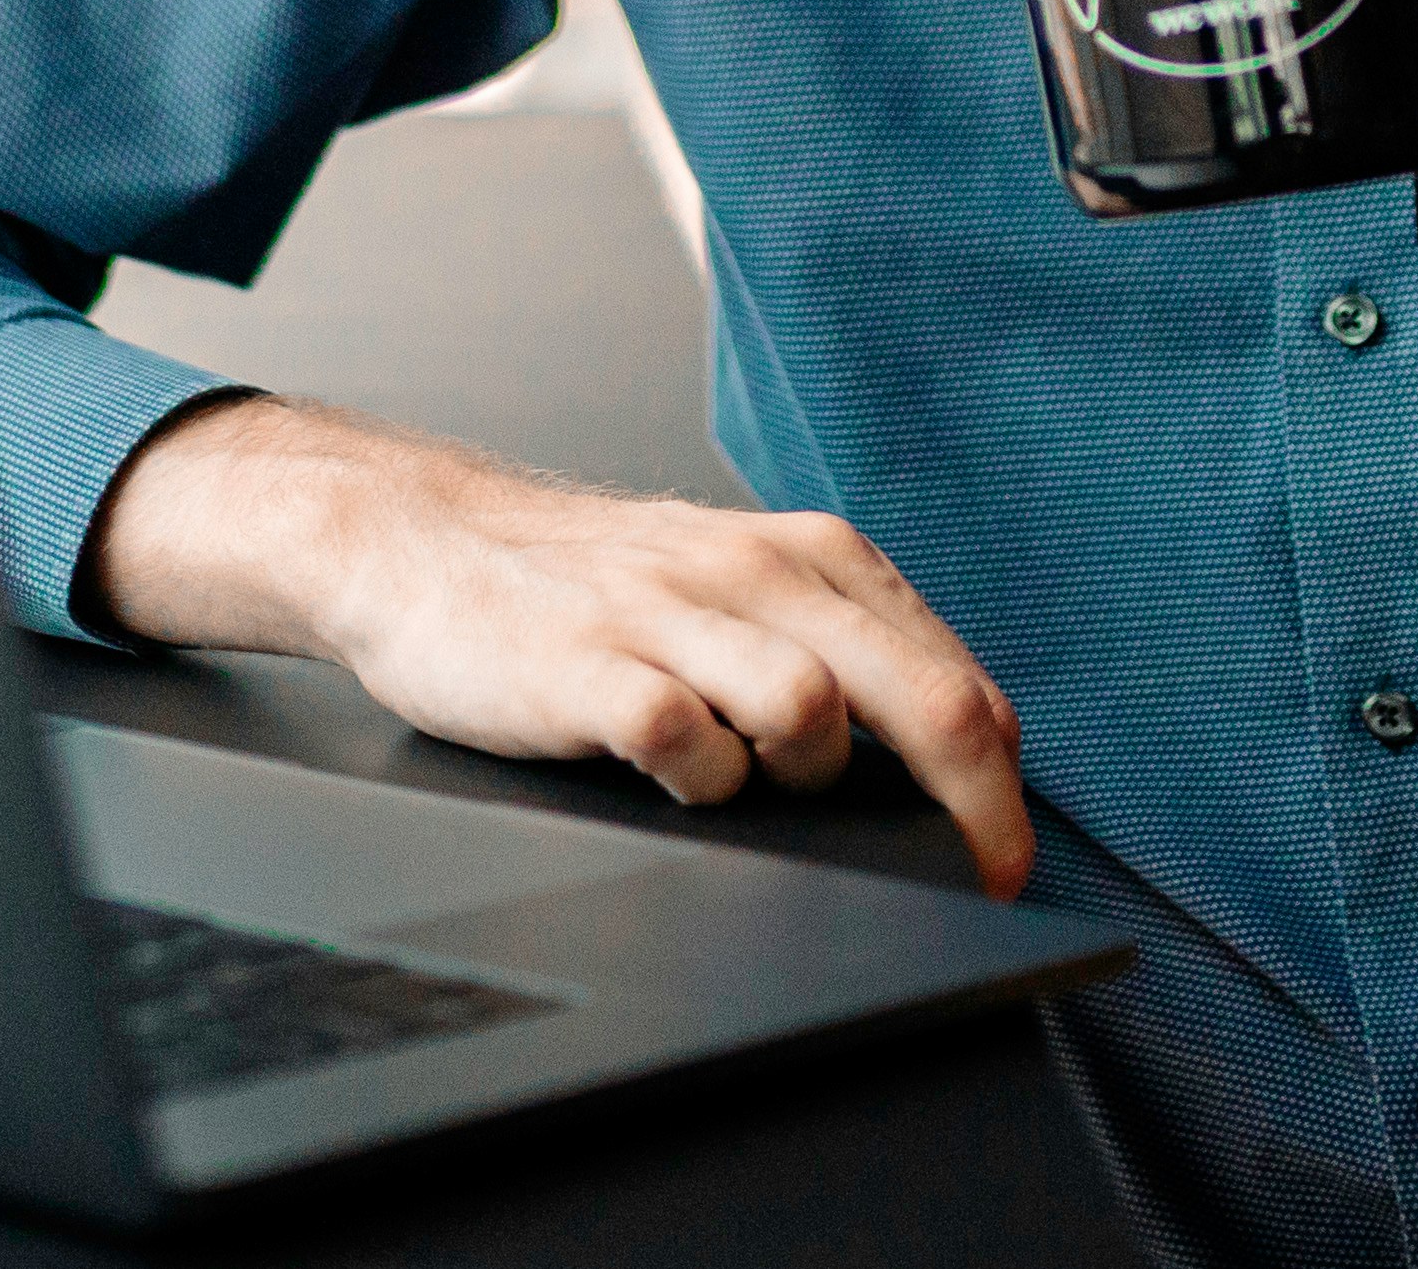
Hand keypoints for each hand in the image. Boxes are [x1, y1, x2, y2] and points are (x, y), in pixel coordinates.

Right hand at [78, 393, 1035, 897]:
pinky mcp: (588, 664)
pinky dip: (699, 783)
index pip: (959, 680)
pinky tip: (674, 782)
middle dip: (972, 807)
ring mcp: (670, 614)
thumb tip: (943, 781)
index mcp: (812, 558)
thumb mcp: (734, 589)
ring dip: (807, 779)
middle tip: (974, 882)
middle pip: (923, 698)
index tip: (1002, 865)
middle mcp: (757, 572)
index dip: (1001, 791)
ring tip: (757, 792)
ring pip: (813, 712)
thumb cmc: (589, 585)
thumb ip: (833, 653)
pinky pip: (686, 741)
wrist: (415, 534)